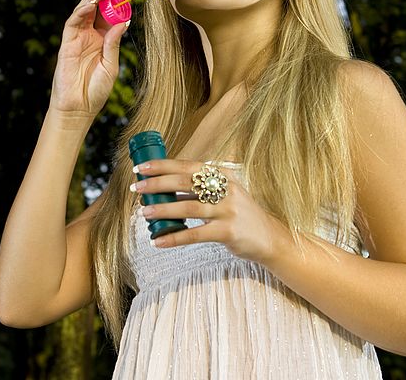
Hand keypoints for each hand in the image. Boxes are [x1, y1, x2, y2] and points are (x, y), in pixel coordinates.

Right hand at [49, 0, 128, 116]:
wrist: (79, 107)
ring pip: (84, 11)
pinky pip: (73, 22)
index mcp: (103, 40)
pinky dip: (82, 10)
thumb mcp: (111, 65)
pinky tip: (92, 3)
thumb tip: (123, 22)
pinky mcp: (66, 43)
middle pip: (96, 9)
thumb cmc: (96, 89)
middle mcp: (89, 36)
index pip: (109, 16)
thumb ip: (114, 43)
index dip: (116, 4)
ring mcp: (77, 38)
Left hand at [131, 159, 285, 263]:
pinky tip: (159, 241)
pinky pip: (196, 235)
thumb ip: (200, 188)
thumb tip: (164, 187)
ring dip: (164, 209)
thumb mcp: (224, 193)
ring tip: (144, 212)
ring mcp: (228, 210)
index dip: (164, 165)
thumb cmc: (239, 214)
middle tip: (137, 187)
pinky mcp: (228, 232)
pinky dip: (175, 238)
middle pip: (186, 183)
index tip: (142, 167)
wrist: (268, 237)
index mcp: (223, 175)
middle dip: (158, 183)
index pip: (189, 165)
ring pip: (189, 208)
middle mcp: (227, 189)